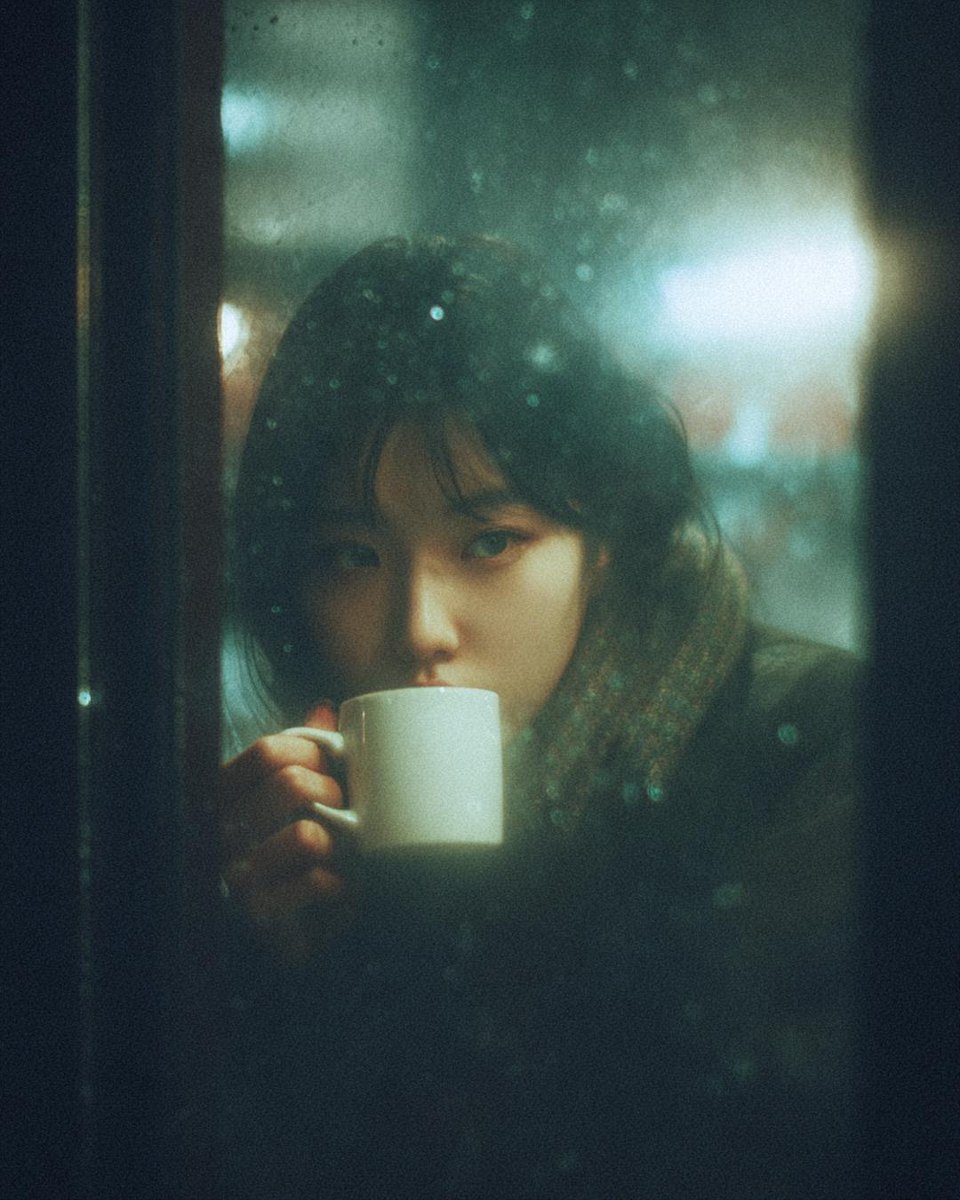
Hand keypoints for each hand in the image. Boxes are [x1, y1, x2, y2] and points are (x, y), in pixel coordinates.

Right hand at [219, 703, 357, 963]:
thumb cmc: (300, 850)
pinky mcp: (266, 918)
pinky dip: (341, 881)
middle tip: (345, 805)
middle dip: (332, 791)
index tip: (334, 763)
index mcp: (229, 795)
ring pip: (307, 835)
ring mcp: (241, 877)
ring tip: (343, 848)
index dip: (310, 750)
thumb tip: (326, 707)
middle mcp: (225, 833)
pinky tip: (340, 886)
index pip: (266, 751)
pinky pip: (318, 883)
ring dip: (340, 838)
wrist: (297, 931)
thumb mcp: (301, 796)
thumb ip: (308, 754)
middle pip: (291, 784)